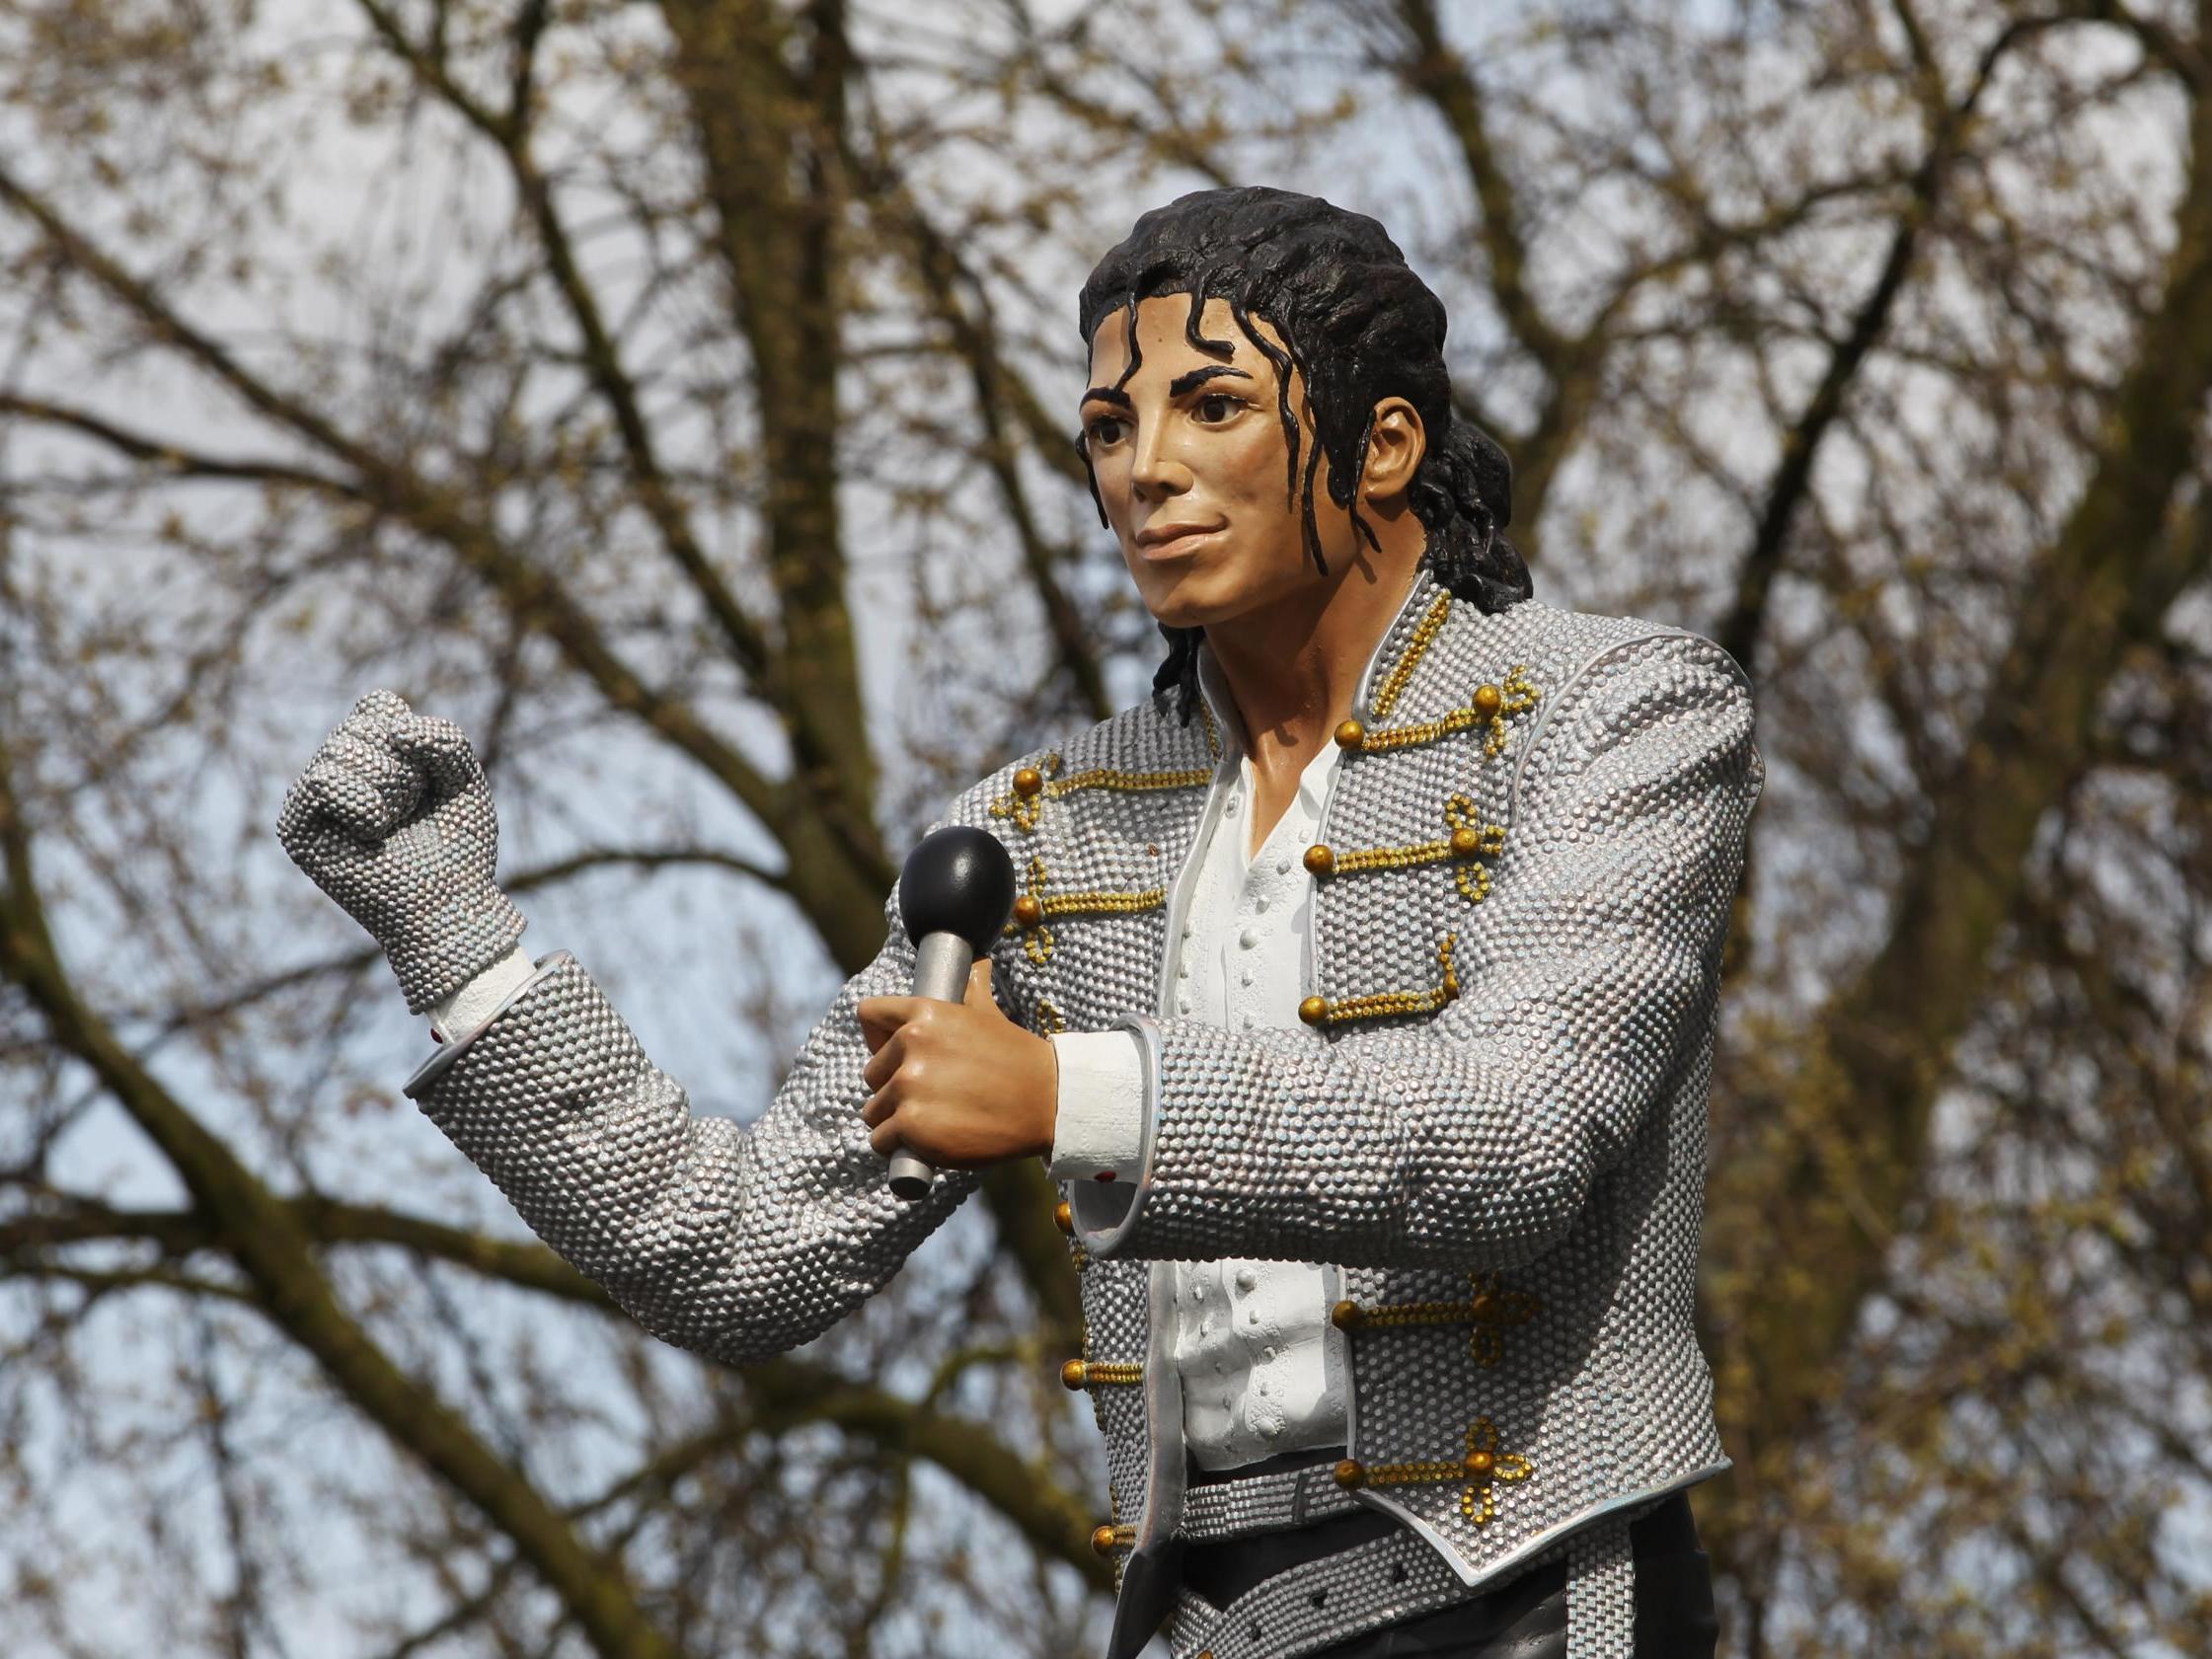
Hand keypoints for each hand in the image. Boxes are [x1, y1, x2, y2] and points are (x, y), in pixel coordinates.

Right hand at [276, 689, 524, 1013]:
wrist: (449, 910)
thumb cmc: (457, 851)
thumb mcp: (465, 782)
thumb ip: (445, 739)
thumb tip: (398, 729)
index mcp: (370, 758)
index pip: (377, 705)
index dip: (411, 735)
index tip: (429, 778)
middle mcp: (335, 773)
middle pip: (362, 724)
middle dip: (407, 768)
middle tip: (413, 812)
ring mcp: (313, 799)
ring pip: (340, 748)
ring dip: (390, 788)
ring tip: (395, 825)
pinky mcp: (295, 827)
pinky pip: (321, 781)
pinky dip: (362, 804)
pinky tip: (375, 832)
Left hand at [858, 959, 1057, 1170]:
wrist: (1048, 1102)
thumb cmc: (1018, 1059)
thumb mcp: (990, 1015)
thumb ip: (974, 989)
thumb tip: (980, 964)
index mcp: (924, 1012)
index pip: (869, 1015)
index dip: (878, 1038)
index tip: (895, 1057)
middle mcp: (910, 1044)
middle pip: (871, 1074)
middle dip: (892, 1089)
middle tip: (930, 1097)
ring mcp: (908, 1086)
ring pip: (874, 1111)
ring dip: (895, 1121)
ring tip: (932, 1122)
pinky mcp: (911, 1126)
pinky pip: (882, 1141)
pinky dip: (899, 1147)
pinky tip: (928, 1142)